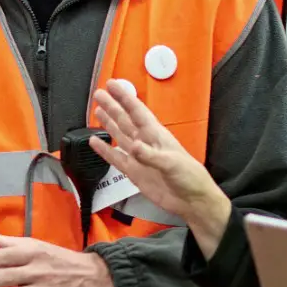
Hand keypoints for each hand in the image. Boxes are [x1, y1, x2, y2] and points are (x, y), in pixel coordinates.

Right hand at [89, 79, 227, 232]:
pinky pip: (116, 158)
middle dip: (113, 107)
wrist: (191, 201)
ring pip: (120, 136)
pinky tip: (95, 142)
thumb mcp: (172, 164)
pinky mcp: (134, 172)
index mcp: (157, 135)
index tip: (112, 85)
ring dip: (109, 123)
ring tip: (97, 111)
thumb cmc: (189, 177)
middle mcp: (146, 142)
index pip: (137, 112)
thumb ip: (151, 156)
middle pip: (125, 120)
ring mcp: (138, 157)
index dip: (124, 98)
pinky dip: (104, 150)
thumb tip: (134, 147)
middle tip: (99, 94)